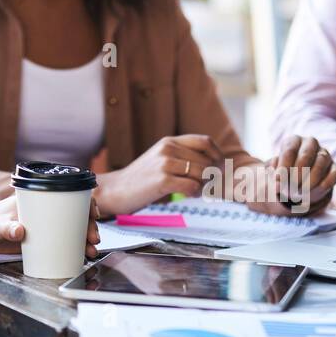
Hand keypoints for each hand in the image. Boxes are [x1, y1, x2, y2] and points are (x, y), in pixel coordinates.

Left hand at [0, 193, 100, 258]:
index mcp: (36, 200)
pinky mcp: (41, 240)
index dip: (84, 203)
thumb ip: (6, 229)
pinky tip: (82, 256)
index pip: (66, 196)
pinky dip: (76, 248)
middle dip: (89, 226)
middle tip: (93, 239)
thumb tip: (19, 230)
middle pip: (74, 214)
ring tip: (90, 251)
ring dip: (85, 239)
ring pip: (72, 229)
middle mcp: (43, 211)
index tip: (92, 214)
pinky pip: (63, 242)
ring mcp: (44, 226)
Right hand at [95, 135, 222, 217]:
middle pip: (207, 160)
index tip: (219, 168)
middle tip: (206, 186)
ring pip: (202, 173)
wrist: (116, 189)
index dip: (218, 155)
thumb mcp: (161, 158)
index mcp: (169, 141)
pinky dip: (195, 193)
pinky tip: (188, 195)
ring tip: (195, 191)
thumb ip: (181, 155)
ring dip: (204, 186)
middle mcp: (168, 148)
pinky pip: (192, 186)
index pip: (205, 142)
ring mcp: (165, 163)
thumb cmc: (141, 178)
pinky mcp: (162, 180)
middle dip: (212, 176)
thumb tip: (212, 163)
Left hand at [244, 135, 335, 215]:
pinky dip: (326, 183)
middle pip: (306, 154)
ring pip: (321, 162)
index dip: (283, 166)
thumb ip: (273, 175)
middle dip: (297, 173)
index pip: (289, 150)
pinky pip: (335, 173)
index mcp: (294, 140)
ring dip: (311, 179)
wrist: (298, 180)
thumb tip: (276, 183)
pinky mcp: (334, 168)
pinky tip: (315, 192)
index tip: (278, 180)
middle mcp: (311, 143)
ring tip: (300, 193)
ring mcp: (325, 154)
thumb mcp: (274, 171)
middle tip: (290, 188)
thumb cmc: (283, 172)